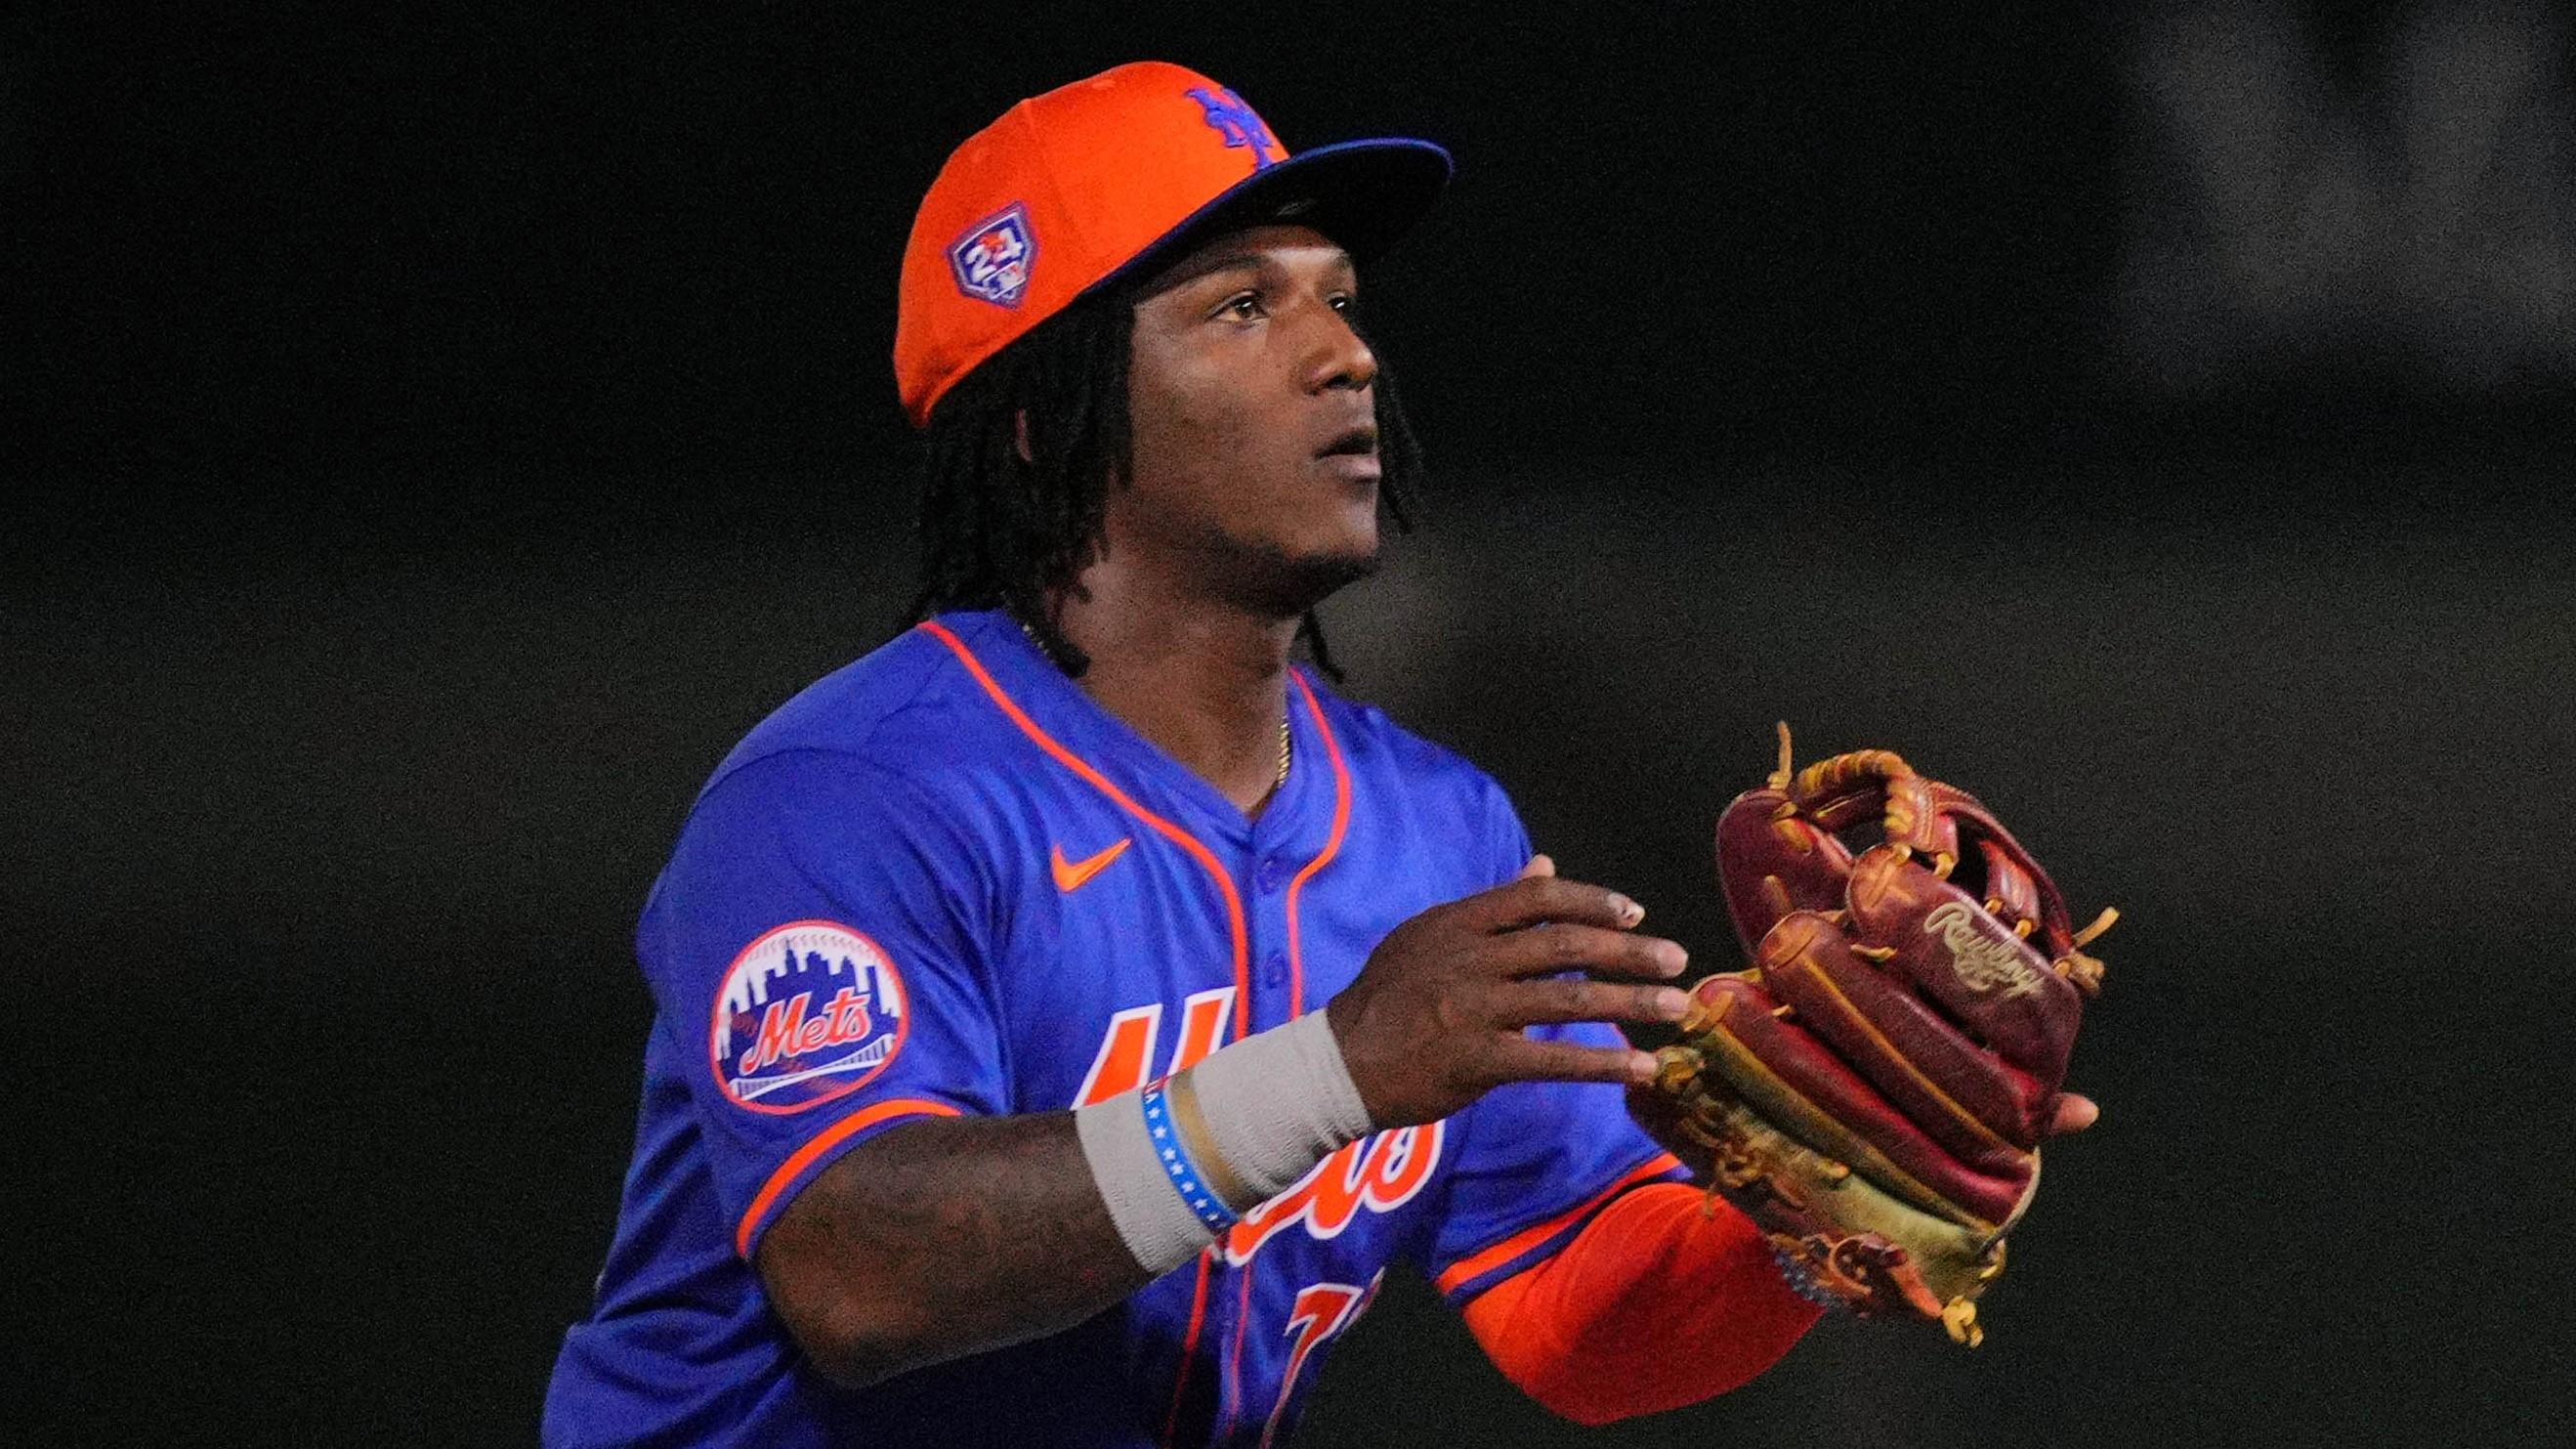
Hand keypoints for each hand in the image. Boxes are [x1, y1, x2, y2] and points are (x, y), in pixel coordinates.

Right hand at [1326, 855, 1692, 1127]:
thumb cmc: (1387, 999)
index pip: (1537, 899)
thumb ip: (1492, 907)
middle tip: (1677, 959)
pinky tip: (1642, 1069)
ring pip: (1567, 1001)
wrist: (1336, 1063)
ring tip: (1676, 1008)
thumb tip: (1545, 865)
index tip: (1633, 913)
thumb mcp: (1429, 937)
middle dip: (1627, 951)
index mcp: (1457, 923)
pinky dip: (1603, 1064)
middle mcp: (1467, 960)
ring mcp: (1471, 1010)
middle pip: (1563, 946)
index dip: (1591, 902)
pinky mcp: (1475, 1061)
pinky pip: (1552, 1061)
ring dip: (1630, 1003)